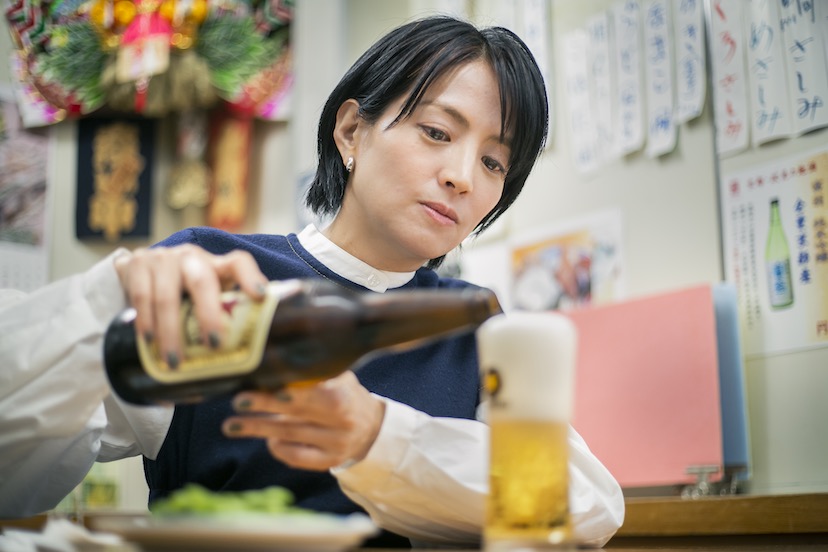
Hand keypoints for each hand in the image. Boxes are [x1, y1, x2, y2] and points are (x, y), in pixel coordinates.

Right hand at [113, 244, 268, 366]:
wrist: (140, 268)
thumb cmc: (183, 289)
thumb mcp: (206, 293)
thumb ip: (225, 310)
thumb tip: (250, 346)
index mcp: (216, 264)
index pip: (238, 262)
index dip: (250, 277)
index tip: (260, 296)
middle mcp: (191, 256)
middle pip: (202, 281)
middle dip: (208, 314)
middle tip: (214, 345)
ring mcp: (163, 258)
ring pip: (167, 295)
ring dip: (170, 331)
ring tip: (174, 360)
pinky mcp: (138, 263)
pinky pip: (142, 296)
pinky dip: (146, 321)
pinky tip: (149, 340)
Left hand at [221, 371, 386, 470]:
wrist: (372, 427)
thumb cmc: (345, 393)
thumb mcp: (338, 376)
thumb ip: (313, 369)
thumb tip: (275, 351)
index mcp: (342, 395)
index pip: (311, 391)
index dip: (286, 389)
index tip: (261, 380)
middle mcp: (341, 422)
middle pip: (296, 413)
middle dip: (264, 406)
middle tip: (237, 401)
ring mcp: (335, 444)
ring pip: (290, 436)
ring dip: (258, 429)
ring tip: (231, 425)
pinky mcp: (329, 462)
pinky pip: (297, 457)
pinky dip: (278, 448)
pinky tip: (267, 440)